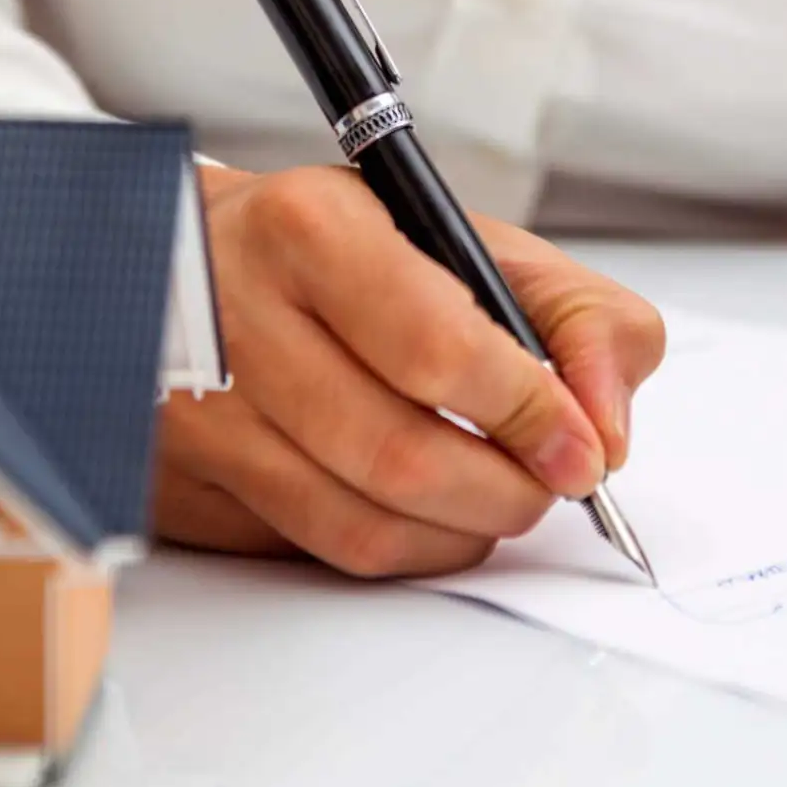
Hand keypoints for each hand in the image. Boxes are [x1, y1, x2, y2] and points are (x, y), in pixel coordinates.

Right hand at [151, 164, 667, 577]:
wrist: (183, 262)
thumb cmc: (336, 251)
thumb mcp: (462, 237)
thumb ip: (572, 314)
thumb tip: (605, 428)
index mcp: (310, 232)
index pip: (439, 351)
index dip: (529, 415)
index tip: (580, 447)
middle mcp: (237, 320)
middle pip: (401, 458)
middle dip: (507, 492)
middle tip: (545, 484)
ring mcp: (197, 416)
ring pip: (360, 528)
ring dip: (459, 534)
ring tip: (492, 497)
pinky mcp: (182, 488)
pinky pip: (316, 554)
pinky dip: (397, 548)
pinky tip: (419, 511)